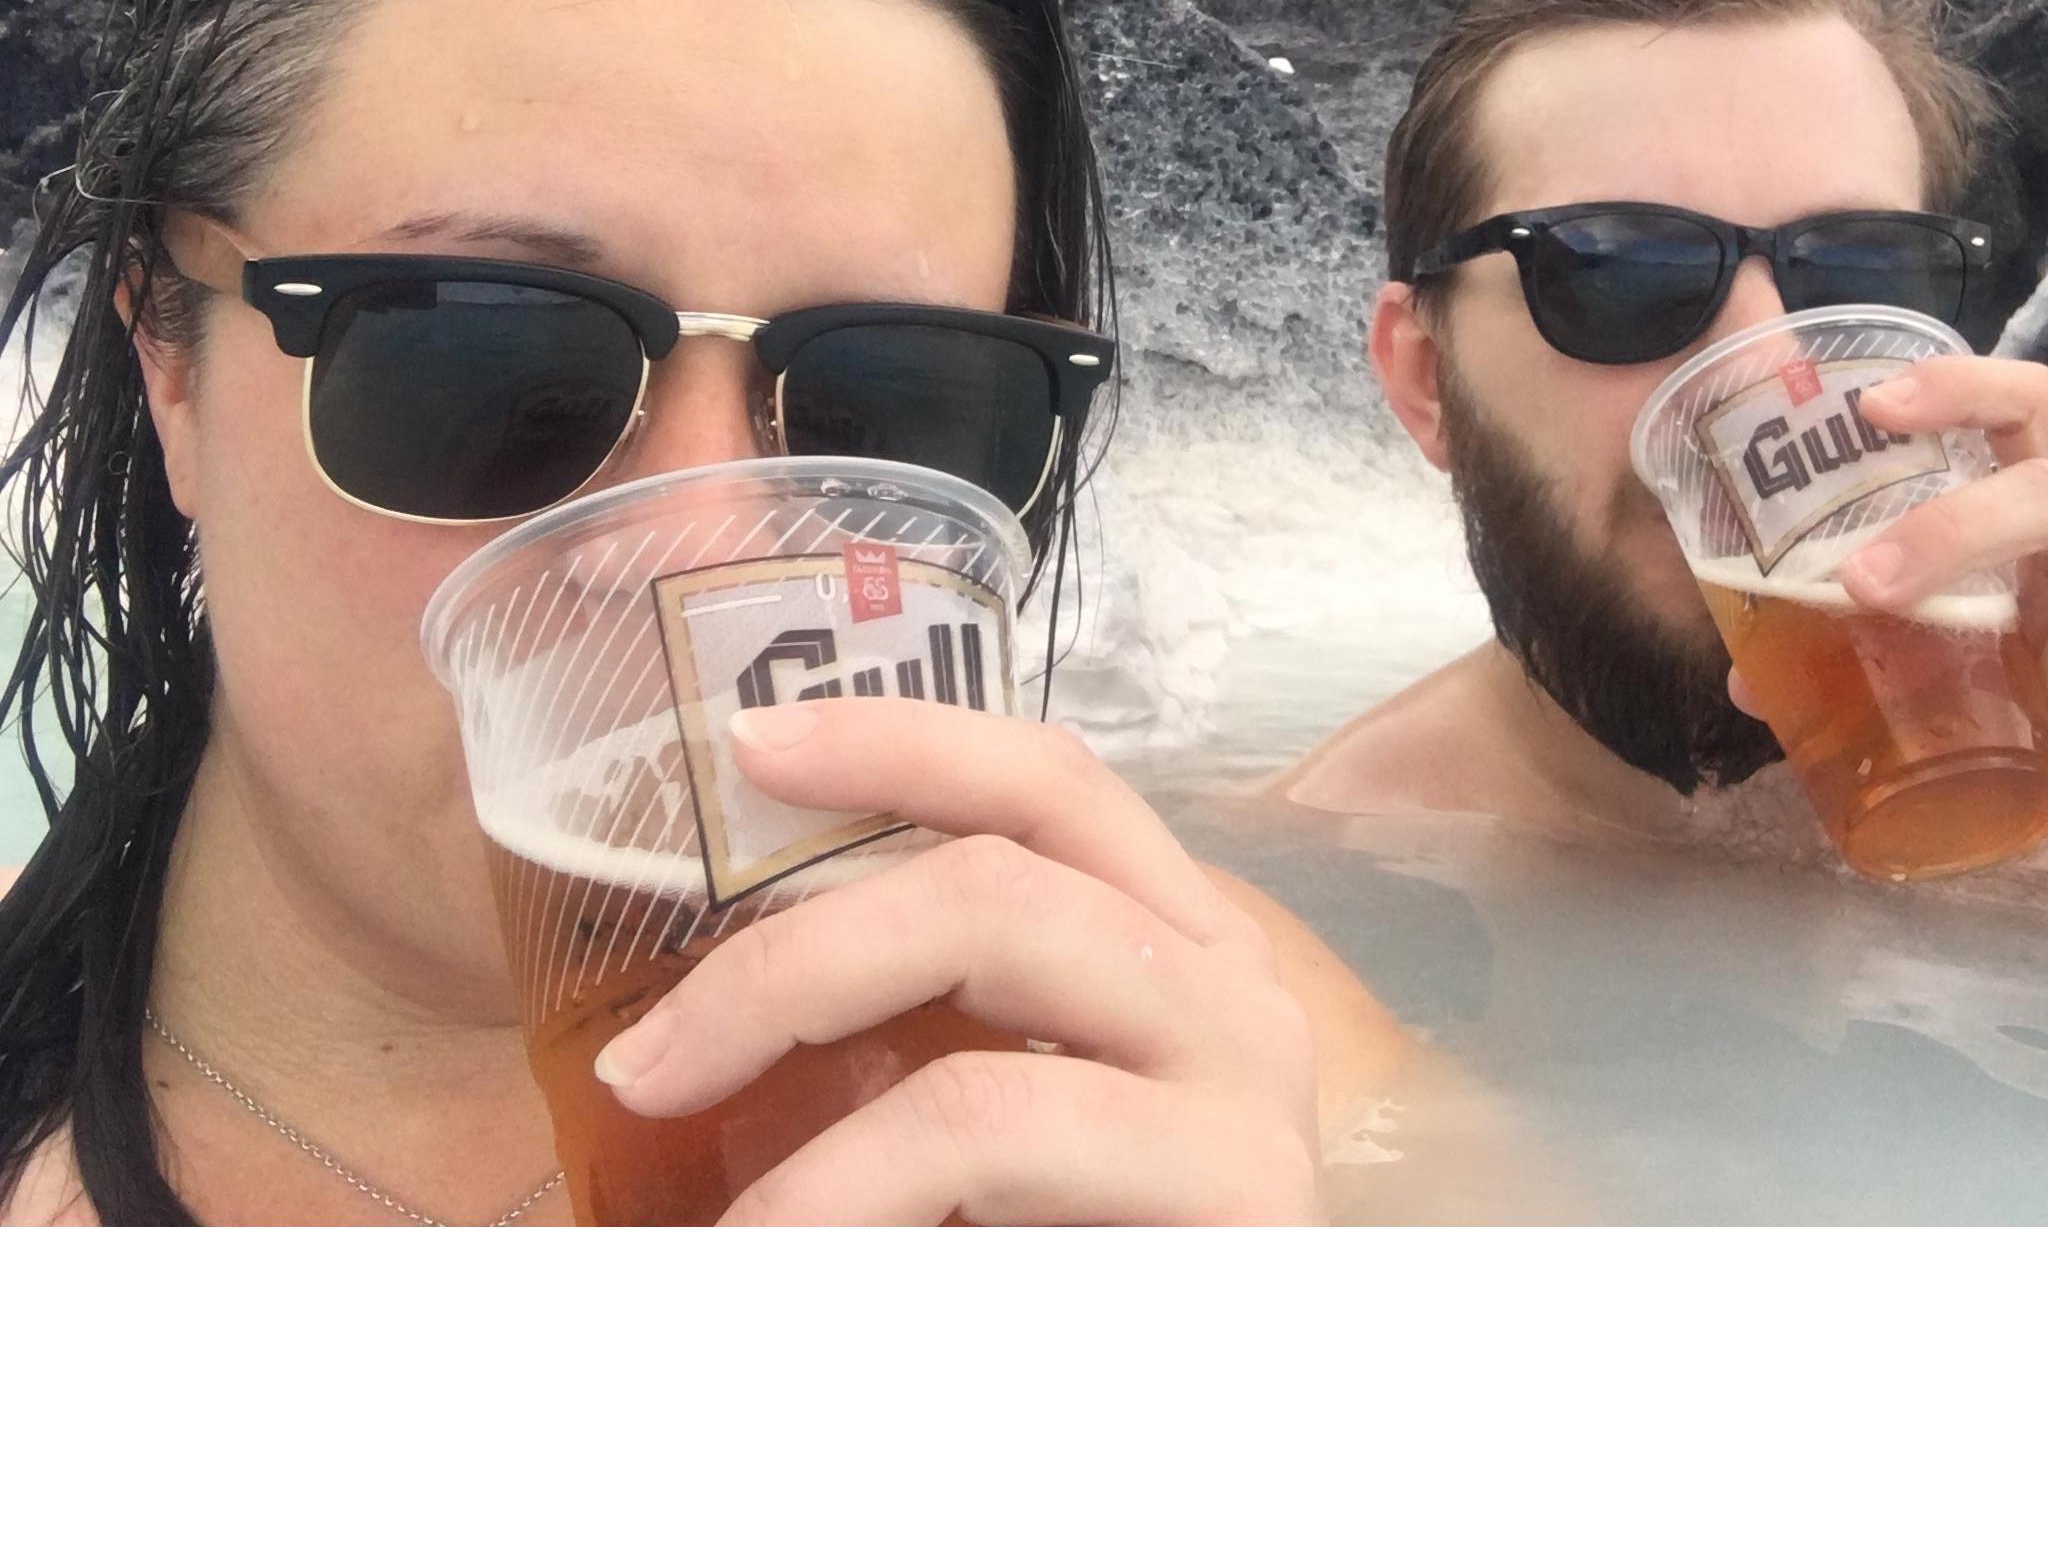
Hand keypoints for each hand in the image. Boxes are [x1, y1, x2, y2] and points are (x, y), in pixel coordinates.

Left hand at [594, 700, 1323, 1223]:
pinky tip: (774, 1261)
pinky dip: (840, 1192)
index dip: (906, 742)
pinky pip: (984, 1129)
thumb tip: (699, 1010)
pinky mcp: (1240, 1196)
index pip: (1053, 787)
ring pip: (989, 989)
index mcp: (1180, 950)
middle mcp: (1237, 994)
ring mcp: (1249, 1091)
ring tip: (697, 1198)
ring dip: (798, 1052)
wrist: (1185, 1456)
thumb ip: (921, 1043)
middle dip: (793, 953)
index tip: (749, 746)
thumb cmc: (1074, 1289)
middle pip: (999, 874)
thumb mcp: (990, 1142)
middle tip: (647, 1062)